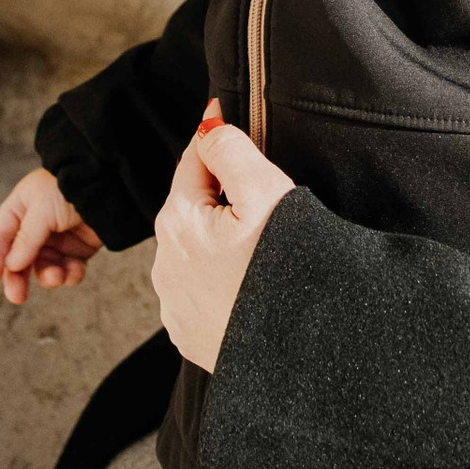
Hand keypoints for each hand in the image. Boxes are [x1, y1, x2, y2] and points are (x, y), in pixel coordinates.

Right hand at [0, 169, 105, 305]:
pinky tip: (74, 270)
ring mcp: (57, 238)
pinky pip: (67, 270)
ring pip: (44, 267)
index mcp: (21, 207)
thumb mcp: (42, 209)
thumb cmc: (70, 189)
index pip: (1, 235)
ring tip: (57, 276)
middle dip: (18, 278)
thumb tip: (12, 264)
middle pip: (19, 258)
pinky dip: (69, 274)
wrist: (109, 186)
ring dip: (48, 276)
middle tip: (17, 296)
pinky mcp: (78, 249)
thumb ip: (26, 238)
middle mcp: (36, 224)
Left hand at [151, 107, 293, 368]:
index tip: (225, 115)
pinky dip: (219, 281)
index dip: (215, 138)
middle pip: (192, 208)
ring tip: (259, 249)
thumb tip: (207, 126)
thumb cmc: (289, 270)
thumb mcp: (267, 193)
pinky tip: (249, 285)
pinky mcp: (189, 334)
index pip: (193, 161)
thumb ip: (231, 150)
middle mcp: (165, 263)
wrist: (304, 353)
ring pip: (194, 251)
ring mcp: (174, 303)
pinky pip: (199, 291)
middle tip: (262, 200)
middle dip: (220, 197)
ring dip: (217, 242)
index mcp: (178, 222)